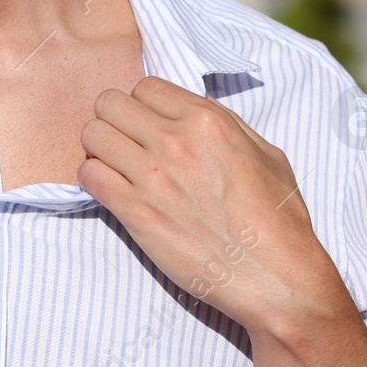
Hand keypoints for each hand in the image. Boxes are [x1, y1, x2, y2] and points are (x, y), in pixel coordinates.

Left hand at [76, 77, 355, 338]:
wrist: (276, 280)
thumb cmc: (277, 221)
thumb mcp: (266, 155)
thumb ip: (224, 126)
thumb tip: (191, 114)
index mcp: (207, 122)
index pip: (145, 86)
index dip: (143, 104)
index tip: (148, 123)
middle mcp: (175, 142)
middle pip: (110, 104)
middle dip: (114, 119)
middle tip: (125, 141)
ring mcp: (152, 177)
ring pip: (92, 135)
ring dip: (99, 148)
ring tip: (115, 165)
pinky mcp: (135, 212)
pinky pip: (89, 176)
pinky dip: (93, 179)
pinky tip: (111, 189)